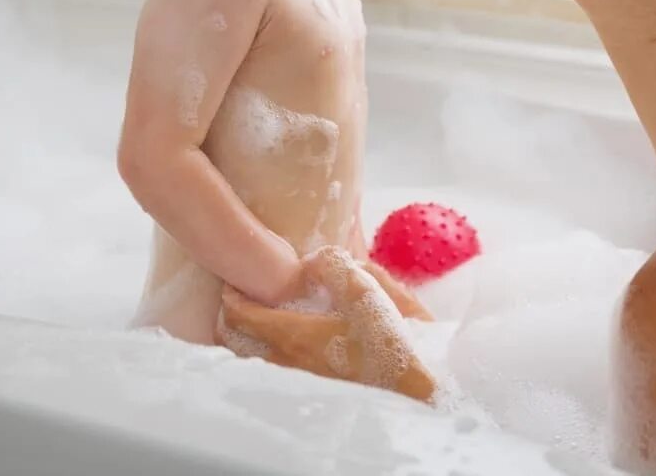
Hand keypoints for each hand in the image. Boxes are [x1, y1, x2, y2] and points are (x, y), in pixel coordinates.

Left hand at [217, 247, 436, 403]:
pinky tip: (285, 348)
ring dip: (247, 340)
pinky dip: (266, 357)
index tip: (232, 282)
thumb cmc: (397, 341)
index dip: (232, 297)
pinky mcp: (318, 395)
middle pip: (238, 344)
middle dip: (231, 320)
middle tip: (238, 300)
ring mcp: (302, 383)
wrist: (424, 391)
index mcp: (297, 336)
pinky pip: (275, 373)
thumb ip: (335, 267)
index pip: (243, 316)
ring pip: (255, 361)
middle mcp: (290, 365)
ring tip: (257, 323)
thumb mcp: (370, 291)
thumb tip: (314, 260)